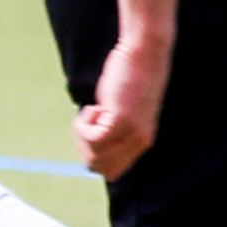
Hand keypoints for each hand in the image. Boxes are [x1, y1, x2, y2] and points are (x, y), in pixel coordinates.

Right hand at [78, 33, 167, 176]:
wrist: (143, 54)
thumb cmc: (129, 78)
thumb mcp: (123, 109)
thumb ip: (114, 128)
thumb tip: (91, 148)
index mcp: (142, 143)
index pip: (112, 172)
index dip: (94, 155)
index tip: (94, 131)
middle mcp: (141, 142)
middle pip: (99, 168)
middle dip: (84, 147)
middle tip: (89, 121)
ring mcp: (132, 132)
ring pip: (93, 155)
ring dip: (82, 134)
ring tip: (94, 111)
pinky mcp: (122, 120)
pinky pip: (92, 138)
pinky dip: (83, 125)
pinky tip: (95, 107)